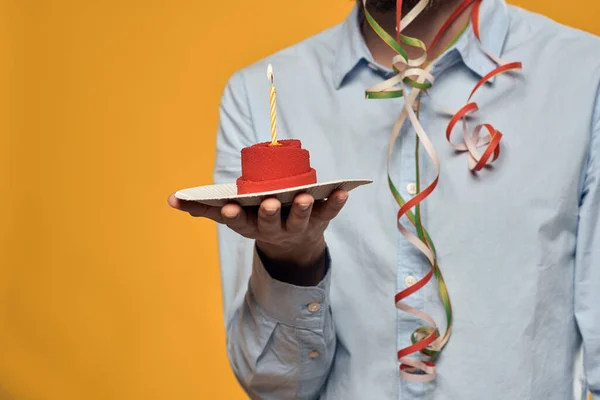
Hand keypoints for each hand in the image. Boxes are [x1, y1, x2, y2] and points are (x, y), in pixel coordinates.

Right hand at [168, 190, 348, 267]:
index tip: (228, 206)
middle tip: (267, 203)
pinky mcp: (318, 221)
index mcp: (250, 225)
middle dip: (267, 214)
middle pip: (269, 222)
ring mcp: (296, 226)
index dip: (233, 215)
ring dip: (301, 209)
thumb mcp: (233, 217)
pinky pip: (328, 212)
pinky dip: (336, 203)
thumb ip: (206, 208)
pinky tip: (343, 191)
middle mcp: (272, 228)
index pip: (238, 222)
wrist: (294, 247)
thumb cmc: (258, 221)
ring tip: (303, 197)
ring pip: (299, 219)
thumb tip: (173, 201)